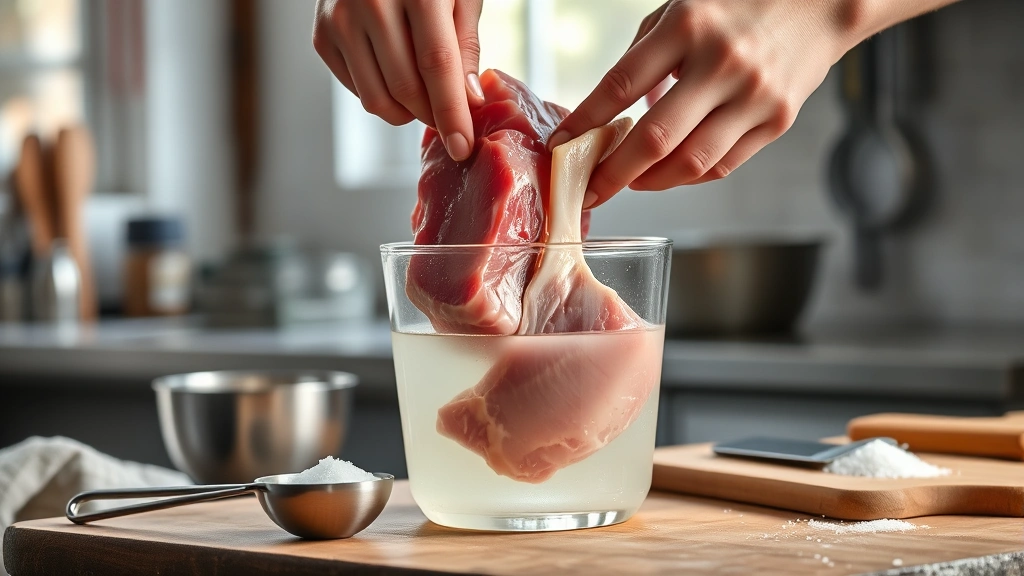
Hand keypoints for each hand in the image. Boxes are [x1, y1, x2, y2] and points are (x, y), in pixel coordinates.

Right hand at [313, 0, 483, 160]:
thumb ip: (465, 44)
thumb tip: (468, 100)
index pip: (436, 66)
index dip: (451, 113)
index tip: (462, 146)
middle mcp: (371, 3)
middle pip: (406, 89)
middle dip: (432, 115)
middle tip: (449, 115)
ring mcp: (340, 20)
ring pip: (377, 100)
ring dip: (407, 112)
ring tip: (423, 93)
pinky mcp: (322, 36)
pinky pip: (358, 91)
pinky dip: (382, 95)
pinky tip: (394, 72)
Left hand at [547, 0, 851, 207]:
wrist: (821, 3)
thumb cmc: (740, 3)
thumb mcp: (681, 7)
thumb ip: (644, 53)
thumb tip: (606, 108)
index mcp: (687, 26)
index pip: (620, 86)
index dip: (586, 122)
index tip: (562, 145)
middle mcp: (720, 63)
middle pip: (654, 139)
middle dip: (613, 174)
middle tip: (589, 191)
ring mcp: (753, 96)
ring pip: (689, 163)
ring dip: (650, 182)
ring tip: (629, 181)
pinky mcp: (776, 121)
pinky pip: (722, 165)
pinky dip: (688, 176)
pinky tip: (670, 172)